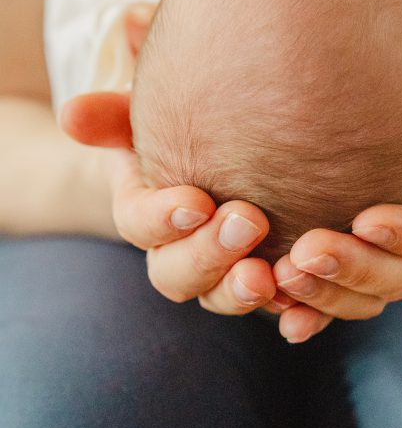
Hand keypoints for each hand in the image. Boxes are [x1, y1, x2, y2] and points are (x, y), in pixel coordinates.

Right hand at [60, 91, 289, 316]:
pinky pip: (273, 309)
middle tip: (248, 223)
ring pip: (220, 297)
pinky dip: (288, 313)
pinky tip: (304, 304)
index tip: (197, 200)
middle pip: (178, 273)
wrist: (231, 151)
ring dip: (240, 292)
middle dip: (209, 255)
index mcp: (145, 212)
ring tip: (269, 276)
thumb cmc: (184, 127)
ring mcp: (219, 274)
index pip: (140, 225)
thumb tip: (72, 113)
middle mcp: (177, 253)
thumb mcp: (149, 117)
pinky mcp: (264, 283)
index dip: (164, 219)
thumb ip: (114, 116)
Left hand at [272, 73, 401, 342]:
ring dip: (323, 294)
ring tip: (281, 276)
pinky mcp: (355, 281)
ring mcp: (389, 272)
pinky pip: (333, 308)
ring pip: (362, 300)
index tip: (367, 220)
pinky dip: (309, 316)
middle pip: (397, 278)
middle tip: (306, 252)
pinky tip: (281, 316)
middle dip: (353, 269)